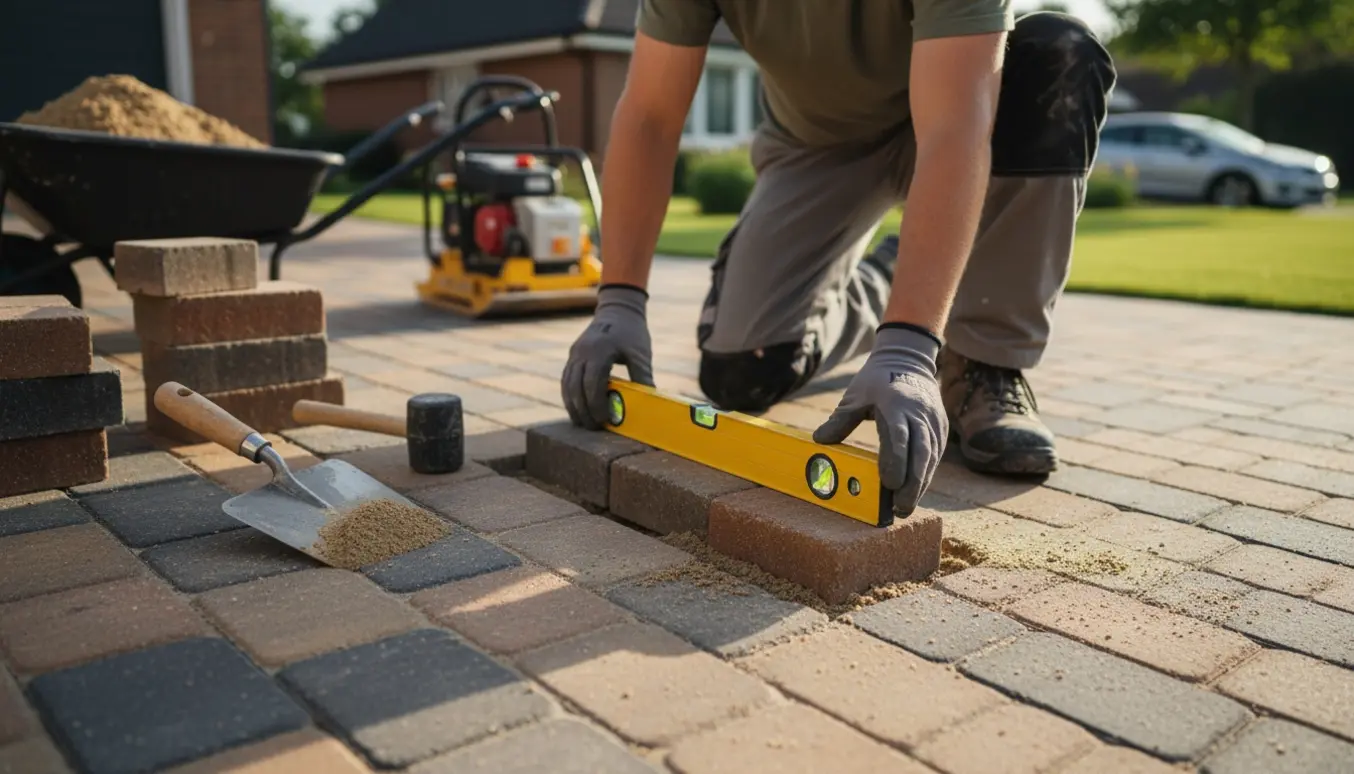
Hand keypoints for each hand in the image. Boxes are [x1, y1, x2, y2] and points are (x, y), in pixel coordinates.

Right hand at [562, 285, 655, 429]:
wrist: (618, 309)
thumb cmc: (632, 332)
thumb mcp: (641, 354)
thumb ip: (643, 377)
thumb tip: (649, 402)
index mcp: (599, 351)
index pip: (593, 383)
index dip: (596, 404)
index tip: (604, 420)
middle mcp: (582, 352)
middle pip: (576, 387)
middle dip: (583, 410)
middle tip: (593, 427)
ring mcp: (575, 353)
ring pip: (567, 385)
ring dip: (573, 406)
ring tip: (583, 423)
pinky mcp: (573, 355)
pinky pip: (566, 379)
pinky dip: (570, 396)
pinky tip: (578, 409)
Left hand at [812, 326, 947, 515]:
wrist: (908, 359)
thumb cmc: (877, 380)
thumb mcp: (855, 395)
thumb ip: (840, 420)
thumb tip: (820, 441)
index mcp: (896, 404)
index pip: (898, 437)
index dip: (895, 462)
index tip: (888, 484)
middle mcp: (919, 414)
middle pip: (921, 453)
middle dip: (912, 483)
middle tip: (900, 508)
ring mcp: (933, 421)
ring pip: (931, 457)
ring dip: (920, 484)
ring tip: (905, 506)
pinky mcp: (941, 427)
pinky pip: (935, 455)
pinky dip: (926, 474)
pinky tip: (915, 491)